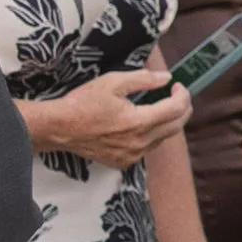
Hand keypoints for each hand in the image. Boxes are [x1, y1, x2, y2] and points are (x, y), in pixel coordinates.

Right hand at [22, 66, 188, 166]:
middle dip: (182, 109)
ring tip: (160, 108)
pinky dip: (151, 136)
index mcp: (139, 122)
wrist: (59, 128)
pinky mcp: (123, 162)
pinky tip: (142, 125)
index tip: (178, 86)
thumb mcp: (113, 82)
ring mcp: (132, 155)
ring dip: (167, 123)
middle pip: (176, 127)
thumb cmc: (83, 103)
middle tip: (177, 96)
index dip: (182, 95)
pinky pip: (147, 149)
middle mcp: (140, 142)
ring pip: (163, 139)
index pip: (176, 109)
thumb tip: (166, 78)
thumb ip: (143, 79)